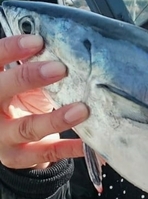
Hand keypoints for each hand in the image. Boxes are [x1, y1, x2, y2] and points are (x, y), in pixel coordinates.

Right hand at [0, 35, 88, 168]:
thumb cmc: (19, 100)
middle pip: (1, 91)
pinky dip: (69, 148)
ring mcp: (1, 137)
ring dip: (56, 119)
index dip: (11, 50)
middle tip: (60, 68)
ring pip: (26, 128)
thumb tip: (64, 46)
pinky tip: (87, 143)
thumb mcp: (20, 83)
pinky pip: (47, 153)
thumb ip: (32, 67)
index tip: (37, 41)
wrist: (10, 139)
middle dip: (29, 77)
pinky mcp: (18, 157)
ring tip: (82, 109)